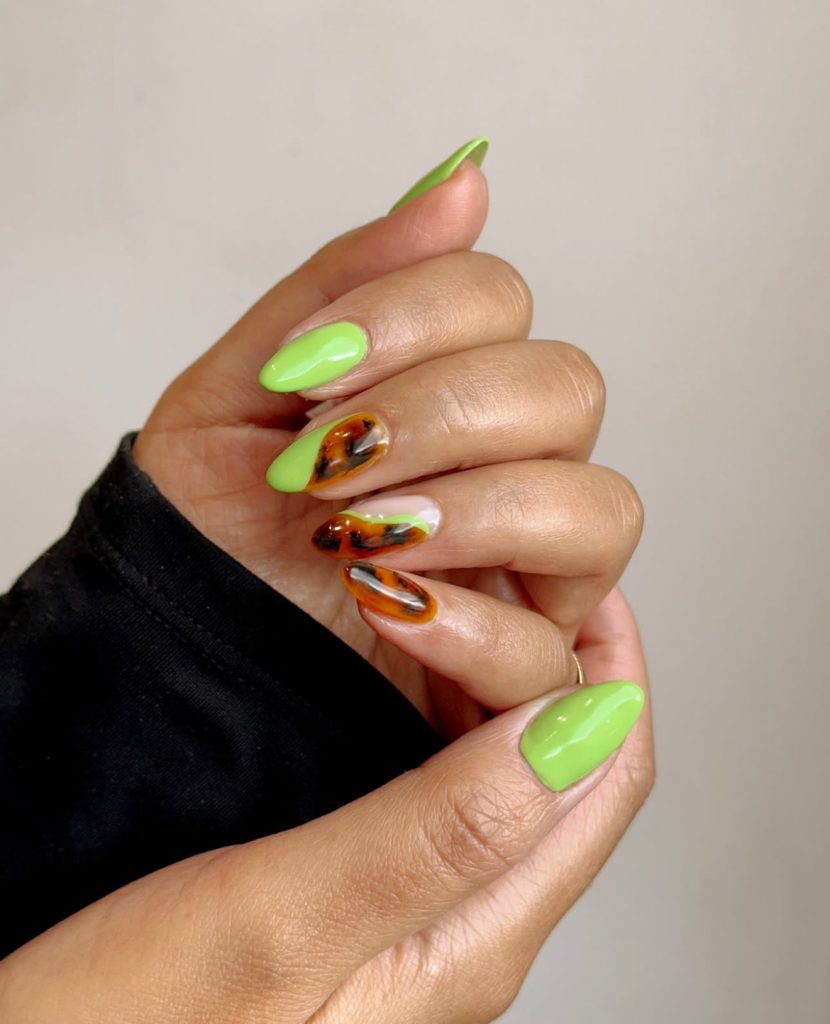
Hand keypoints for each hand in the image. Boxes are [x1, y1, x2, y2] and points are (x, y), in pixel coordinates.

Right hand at [0, 587, 653, 1022]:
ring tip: (454, 590)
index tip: (579, 583)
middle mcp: (461, 924)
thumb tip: (569, 734)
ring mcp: (411, 909)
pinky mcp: (355, 892)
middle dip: (557, 655)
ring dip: (496, 671)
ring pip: (501, 766)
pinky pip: (437, 783)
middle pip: (565, 769)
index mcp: (472, 937)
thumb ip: (439, 834)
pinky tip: (392, 663)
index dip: (608, 673)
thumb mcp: (283, 919)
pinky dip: (437, 705)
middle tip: (506, 564)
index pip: (601, 783)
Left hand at [133, 156, 642, 729]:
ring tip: (361, 534)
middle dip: (441, 412)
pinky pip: (550, 650)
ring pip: (601, 510)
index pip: (504, 303)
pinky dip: (470, 624)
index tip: (303, 373)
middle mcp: (504, 472)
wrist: (171, 637)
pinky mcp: (510, 674)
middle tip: (329, 459)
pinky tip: (383, 604)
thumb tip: (467, 176)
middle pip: (570, 391)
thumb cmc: (209, 519)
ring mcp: (521, 576)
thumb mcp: (248, 389)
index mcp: (448, 396)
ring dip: (476, 508)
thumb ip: (352, 283)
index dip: (412, 316)